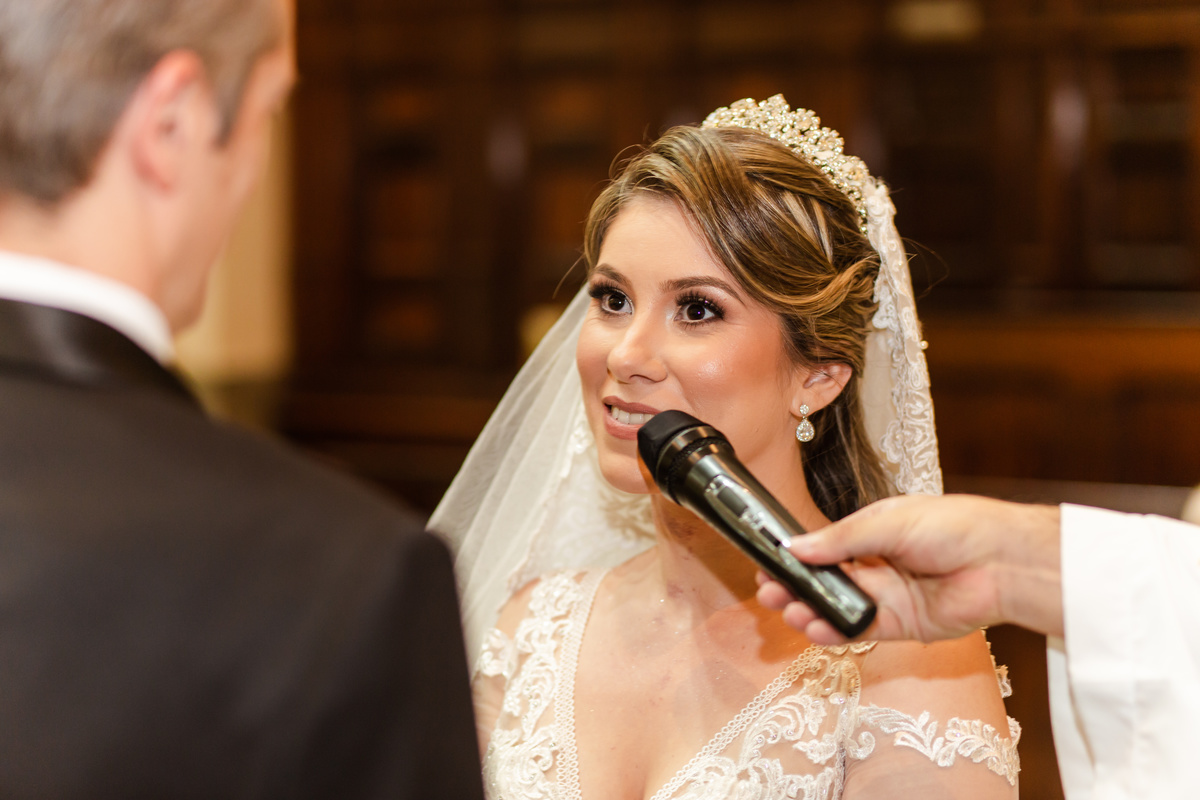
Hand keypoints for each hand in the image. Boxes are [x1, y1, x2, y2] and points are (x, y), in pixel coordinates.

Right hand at [756, 494, 1062, 642]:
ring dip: (812, 611)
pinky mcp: (902, 625)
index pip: (824, 549)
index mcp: (872, 535)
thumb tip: (797, 547)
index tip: (769, 564)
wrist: (1001, 561)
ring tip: (790, 612)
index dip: (796, 559)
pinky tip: (817, 629)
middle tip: (769, 593)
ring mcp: (889, 597)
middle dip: (795, 588)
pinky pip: (862, 631)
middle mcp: (877, 566)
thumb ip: (840, 540)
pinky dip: (837, 632)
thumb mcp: (887, 522)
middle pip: (826, 582)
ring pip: (839, 609)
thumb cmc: (954, 527)